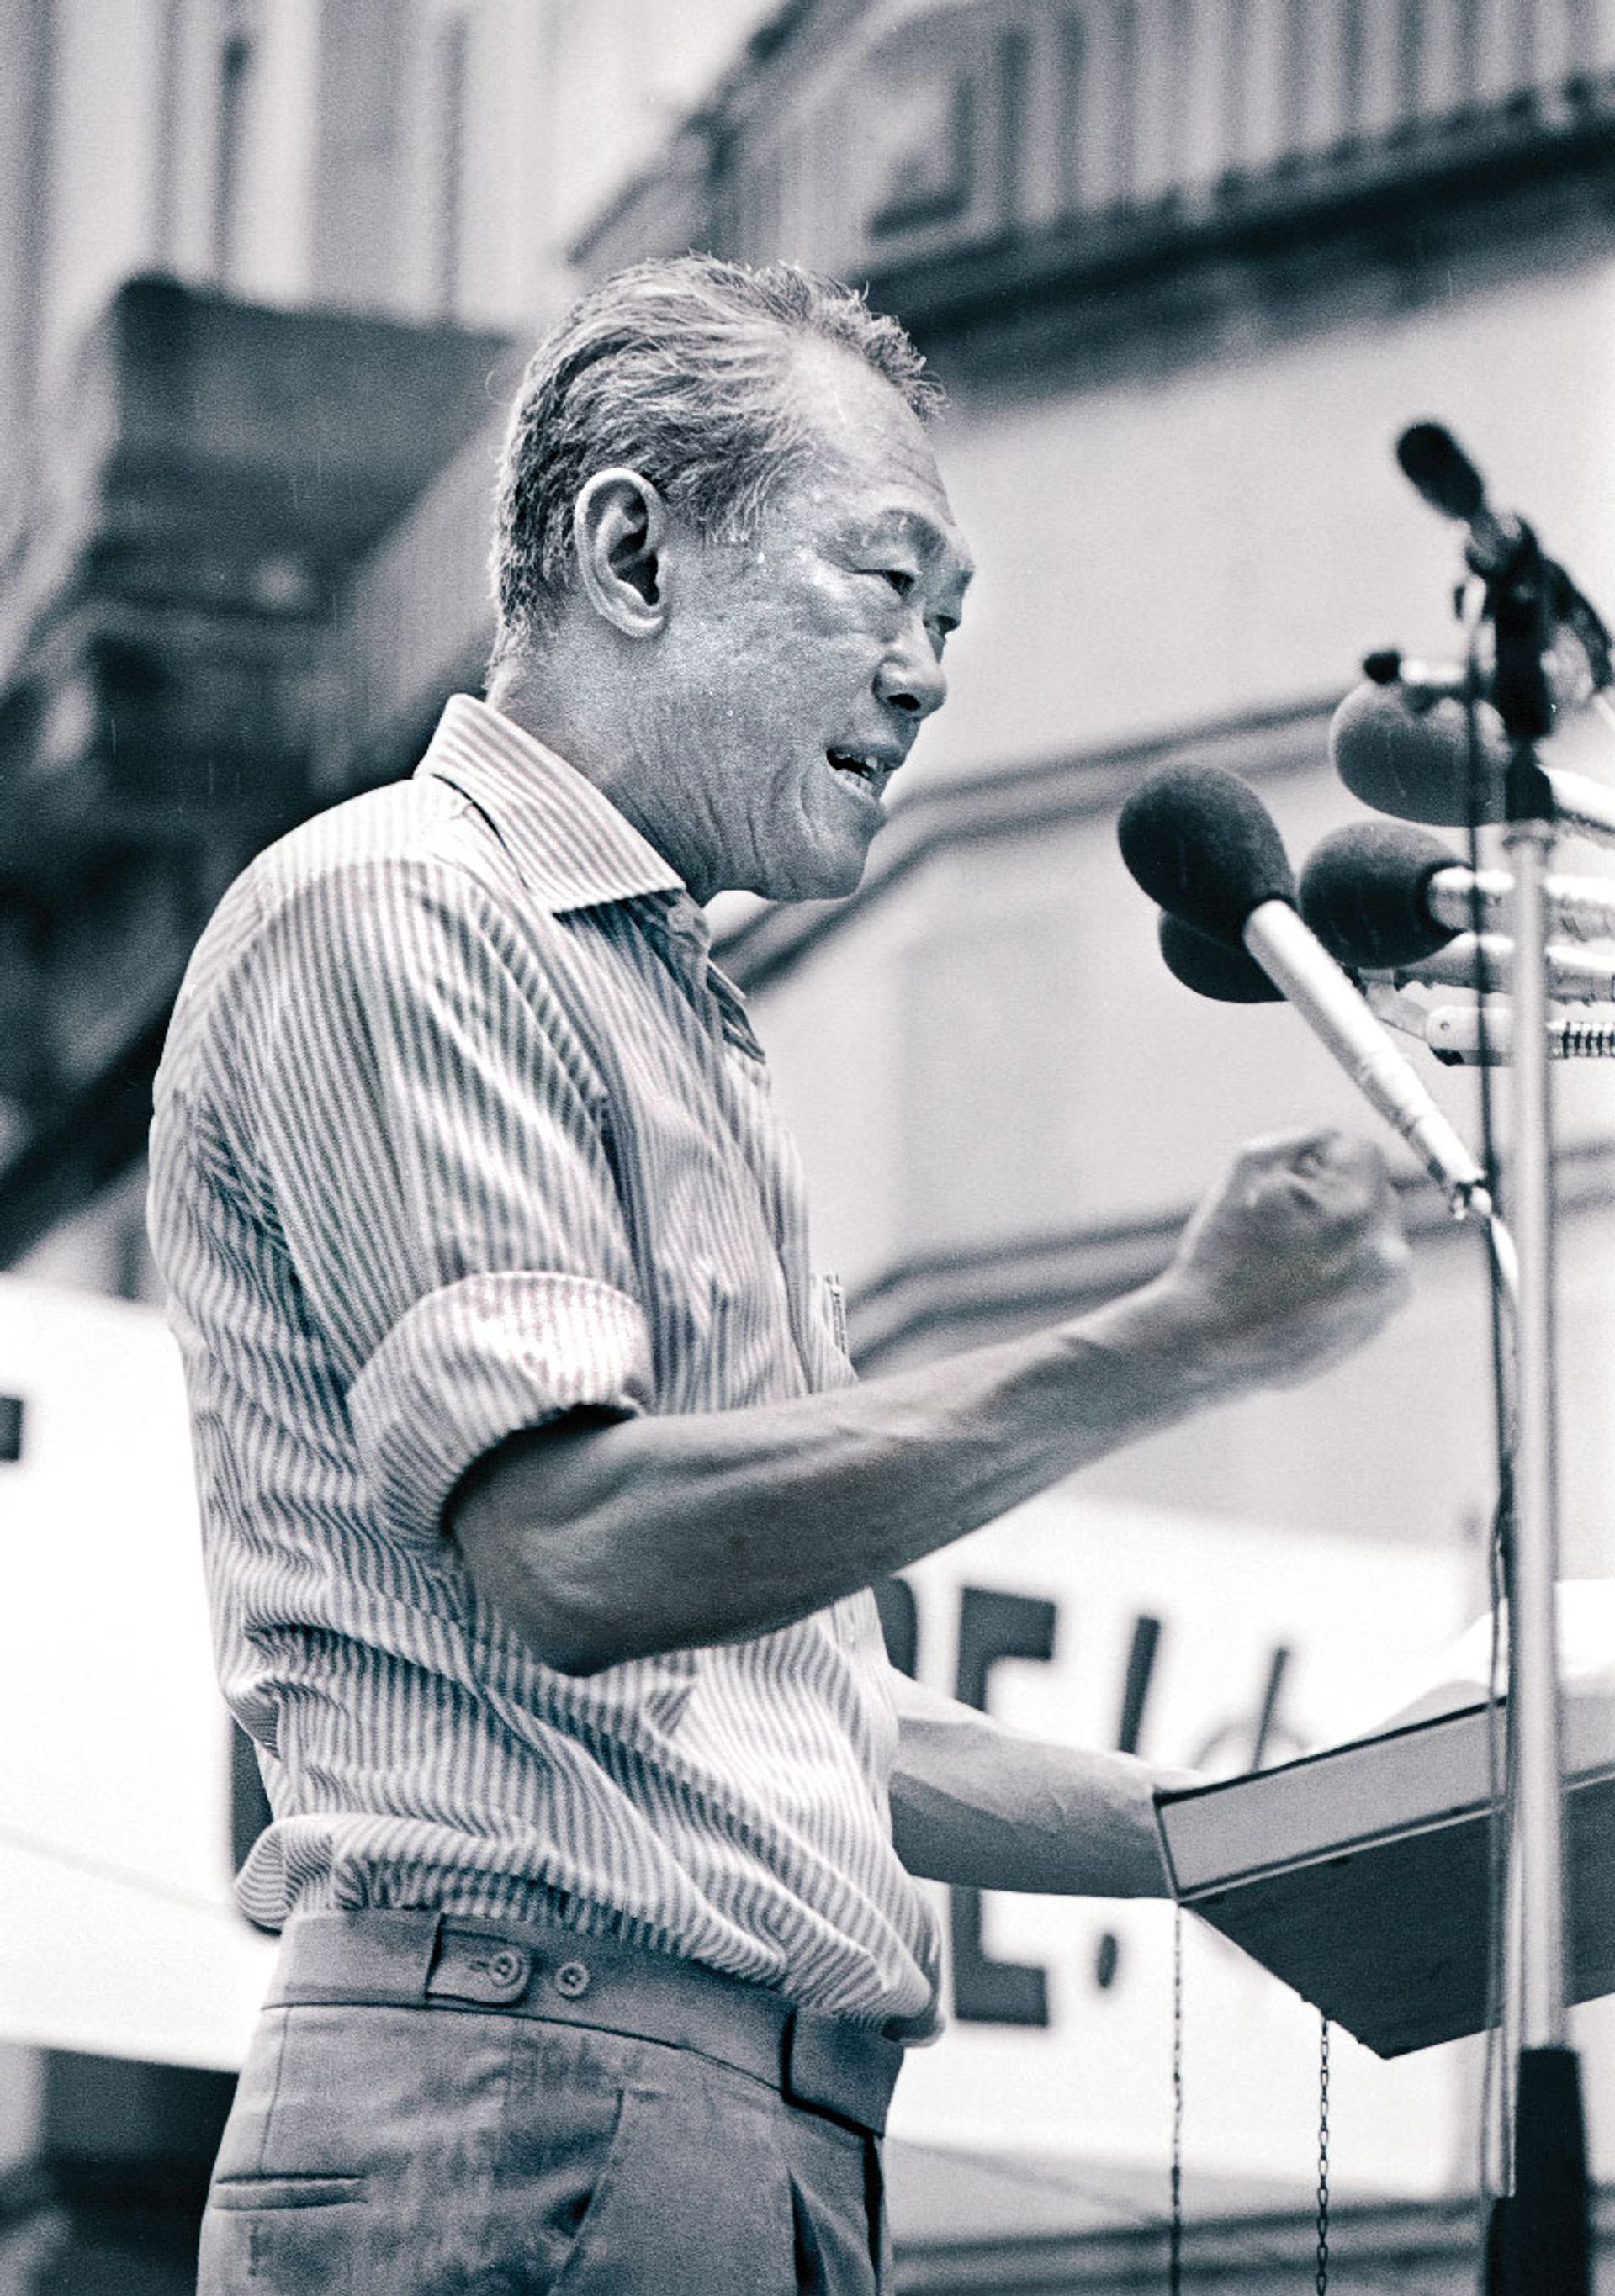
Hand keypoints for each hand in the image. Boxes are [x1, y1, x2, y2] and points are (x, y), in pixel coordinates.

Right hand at [1158, 1127, 1411, 1392]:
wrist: (1208, 1343)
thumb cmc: (1220, 1255)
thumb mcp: (1245, 1171)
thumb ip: (1297, 1138)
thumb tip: (1328, 1138)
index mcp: (1359, 1209)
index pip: (1361, 1153)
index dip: (1319, 1160)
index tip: (1289, 1183)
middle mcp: (1387, 1252)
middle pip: (1373, 1192)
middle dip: (1333, 1197)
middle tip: (1280, 1224)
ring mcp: (1387, 1292)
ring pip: (1372, 1234)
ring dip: (1339, 1233)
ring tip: (1285, 1260)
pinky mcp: (1378, 1321)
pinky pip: (1369, 1273)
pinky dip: (1341, 1269)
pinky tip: (1297, 1285)